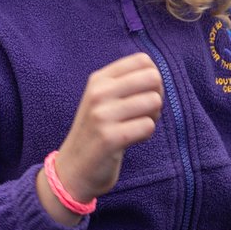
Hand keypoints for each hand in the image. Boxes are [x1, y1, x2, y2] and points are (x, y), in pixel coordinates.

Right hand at [50, 53, 163, 207]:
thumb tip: (157, 76)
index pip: (142, 60)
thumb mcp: (102, 100)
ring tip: (137, 127)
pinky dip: (146, 135)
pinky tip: (132, 140)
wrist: (73, 169)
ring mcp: (102, 115)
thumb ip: (125, 84)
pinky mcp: (109, 138)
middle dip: (157, 96)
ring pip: (154, 102)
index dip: (153, 78)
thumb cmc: (96, 132)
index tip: (143, 95)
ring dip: (153, 117)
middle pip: (152, 78)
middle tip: (144, 112)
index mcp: (98, 79)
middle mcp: (98, 93)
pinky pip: (148, 126)